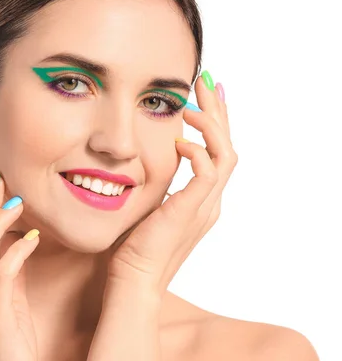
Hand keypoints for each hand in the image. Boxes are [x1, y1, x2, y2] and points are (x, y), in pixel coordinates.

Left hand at [109, 77, 236, 296]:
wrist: (134, 278)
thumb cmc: (135, 246)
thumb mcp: (150, 206)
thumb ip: (158, 185)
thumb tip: (147, 161)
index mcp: (202, 200)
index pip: (217, 153)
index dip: (215, 123)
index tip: (206, 96)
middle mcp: (210, 201)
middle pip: (227, 146)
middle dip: (218, 112)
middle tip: (208, 82)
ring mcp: (204, 207)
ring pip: (225, 155)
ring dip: (211, 125)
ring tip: (192, 105)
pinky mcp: (191, 211)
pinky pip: (206, 172)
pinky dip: (197, 151)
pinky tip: (177, 141)